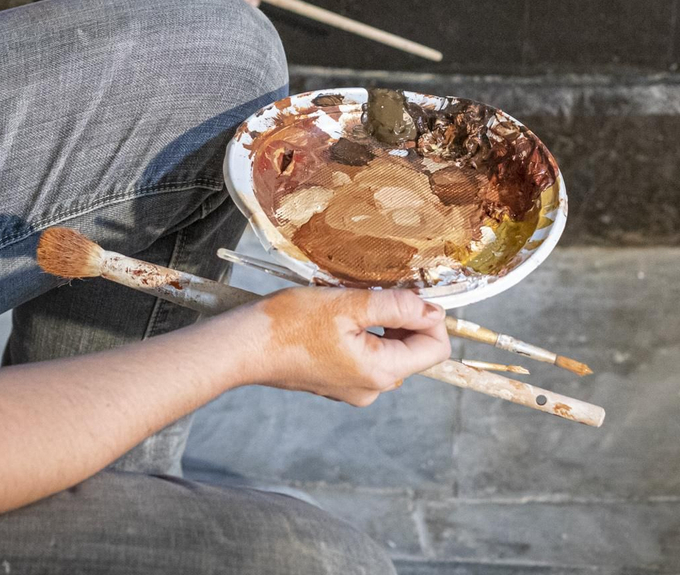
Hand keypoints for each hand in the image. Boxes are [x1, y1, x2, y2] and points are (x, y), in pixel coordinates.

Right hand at [235, 287, 451, 405]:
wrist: (244, 346)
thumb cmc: (290, 324)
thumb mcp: (349, 304)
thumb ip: (397, 306)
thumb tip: (433, 310)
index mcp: (380, 372)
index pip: (435, 348)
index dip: (432, 316)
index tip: (413, 291)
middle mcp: (372, 388)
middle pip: (414, 350)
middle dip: (406, 317)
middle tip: (380, 290)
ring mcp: (354, 388)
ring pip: (391, 349)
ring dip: (384, 322)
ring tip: (357, 301)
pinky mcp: (338, 381)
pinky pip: (368, 354)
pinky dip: (365, 332)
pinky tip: (342, 315)